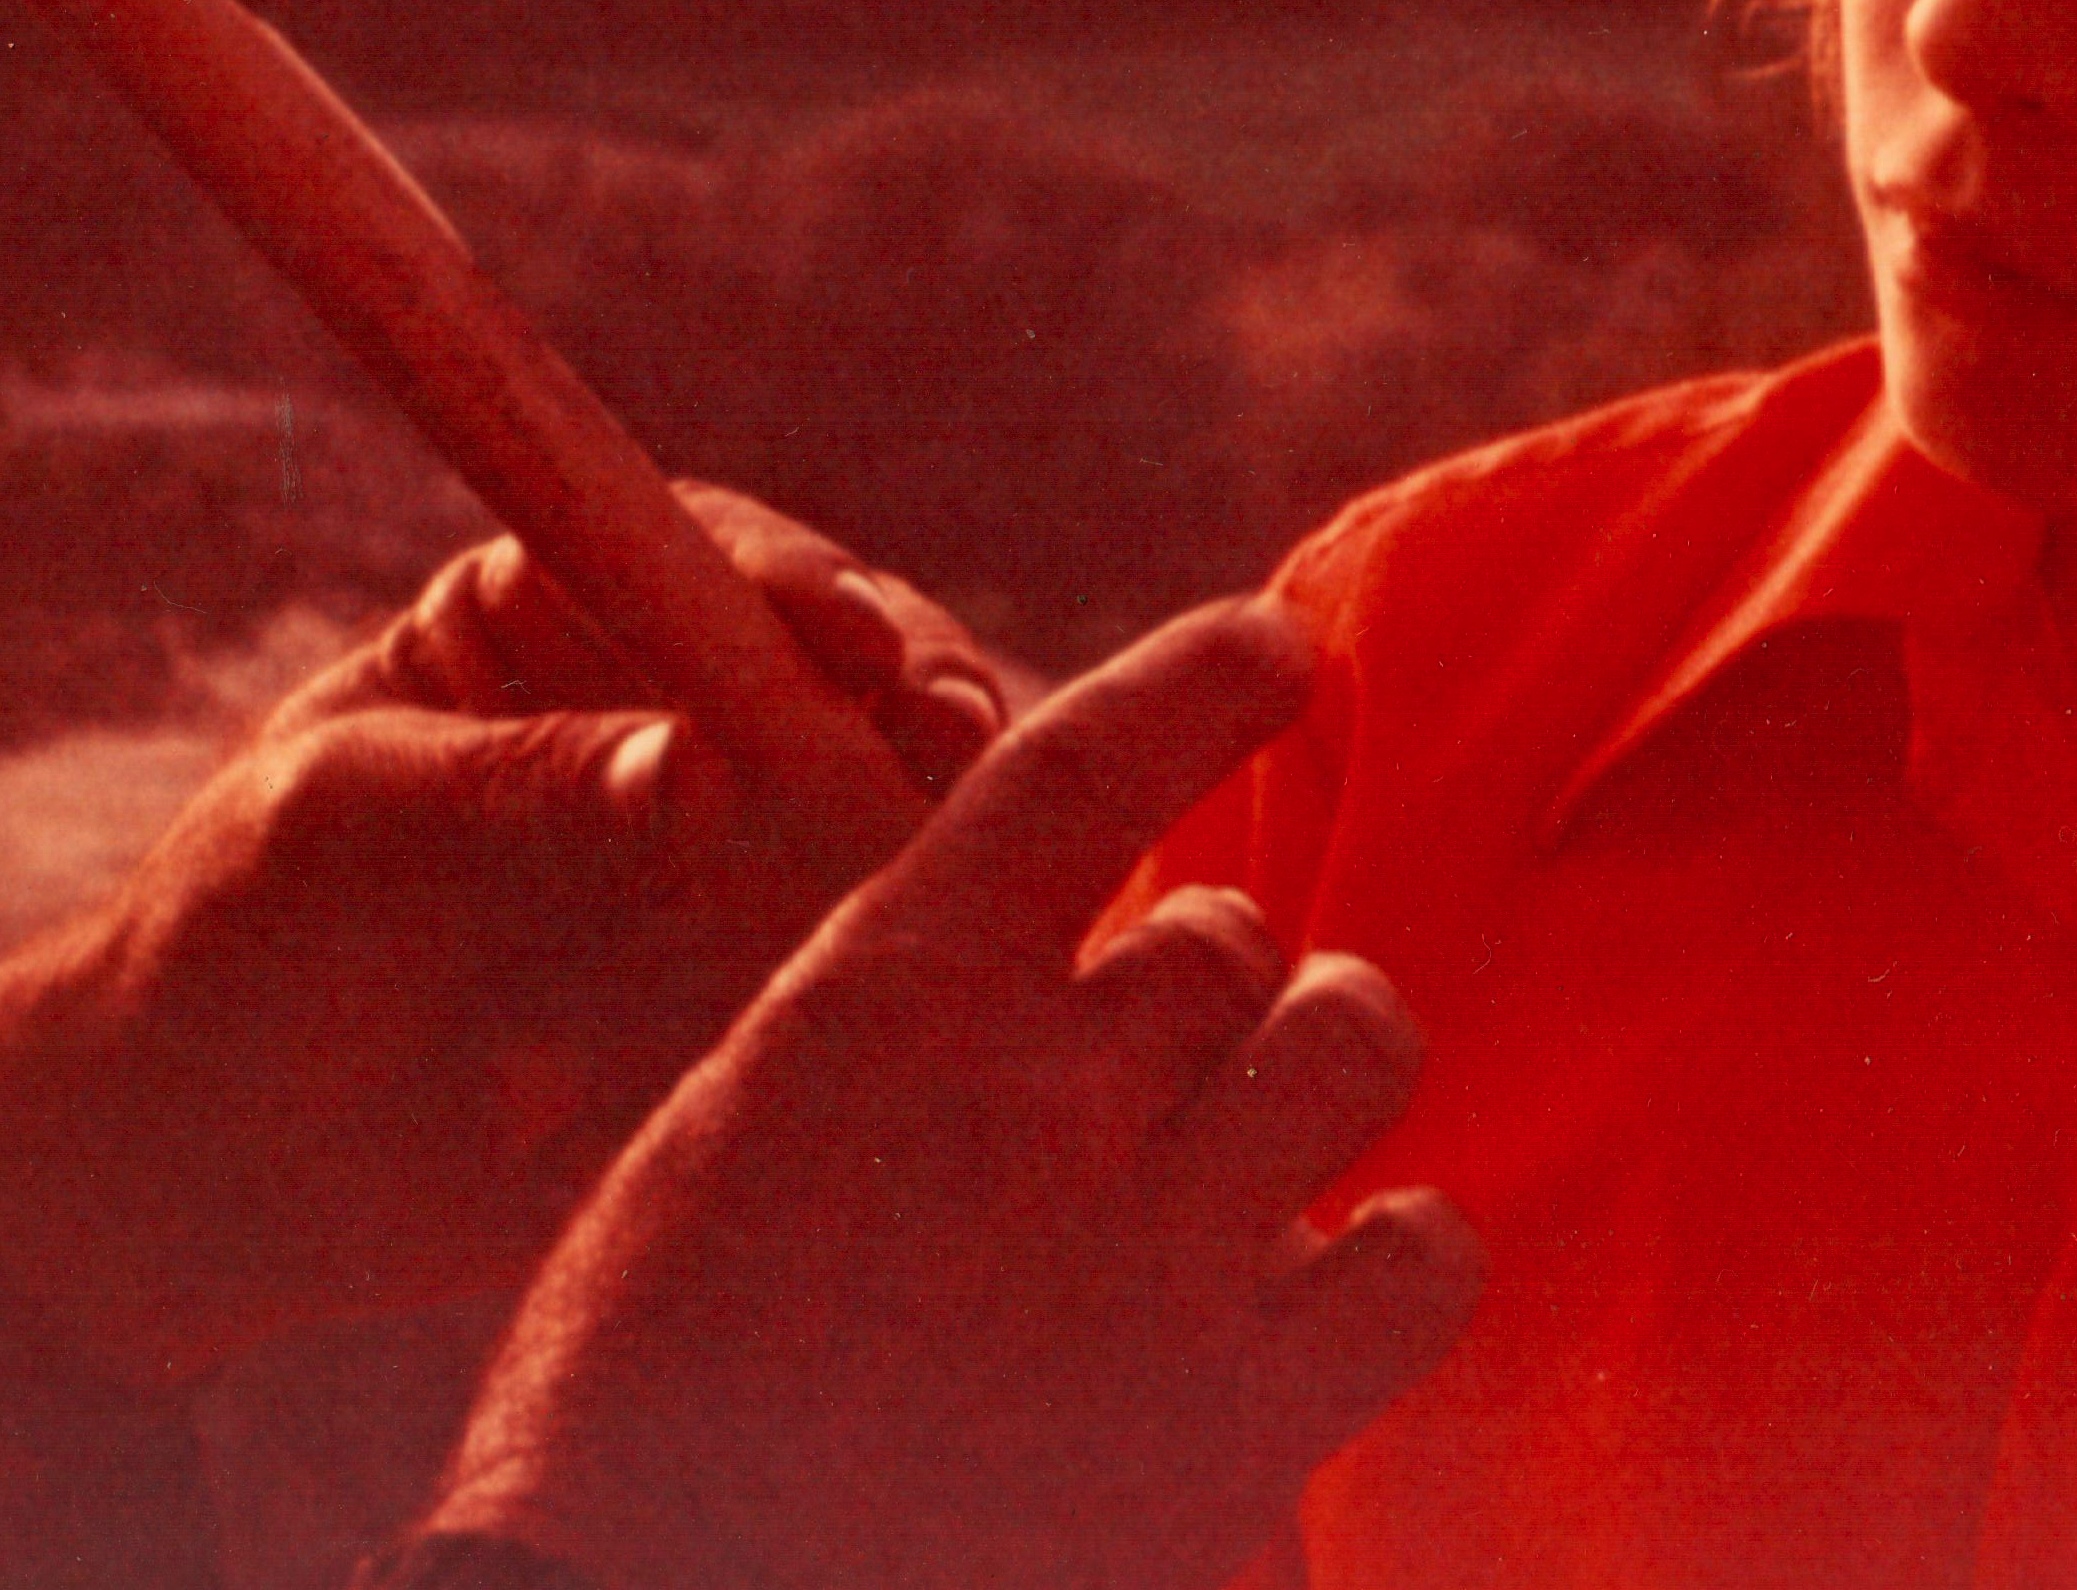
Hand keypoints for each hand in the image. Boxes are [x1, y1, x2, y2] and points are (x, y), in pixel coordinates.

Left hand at [0, 489, 1001, 1387]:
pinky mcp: (729, 1022)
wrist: (192, 1169)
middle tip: (937, 768)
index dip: (814, 595)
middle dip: (905, 732)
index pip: (723, 564)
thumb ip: (522, 785)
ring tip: (560, 1027)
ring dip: (770, 930)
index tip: (865, 647)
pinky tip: (549, 1108)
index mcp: (565, 616)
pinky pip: (802, 1017)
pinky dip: (715, 1052)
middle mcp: (673, 732)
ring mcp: (718, 880)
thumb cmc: (236, 933)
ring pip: (850, 862)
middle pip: (850, 697)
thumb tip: (706, 768)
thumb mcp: (347, 822)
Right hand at [414, 597, 1485, 1589]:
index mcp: (888, 998)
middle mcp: (1041, 1096)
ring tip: (1272, 1139)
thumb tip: (1033, 978)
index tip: (1277, 647)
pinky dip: (1401, 1252)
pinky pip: (1421, 1257)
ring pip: (1352, 1040)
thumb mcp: (732, 1144)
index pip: (1086, 761)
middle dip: (1210, 988)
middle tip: (1157, 1076)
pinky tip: (1340, 1283)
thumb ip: (896, 1031)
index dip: (1201, 679)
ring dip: (1322, 1068)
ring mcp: (1155, 1258)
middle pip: (1229, 936)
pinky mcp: (1240, 1428)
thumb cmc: (654, 1397)